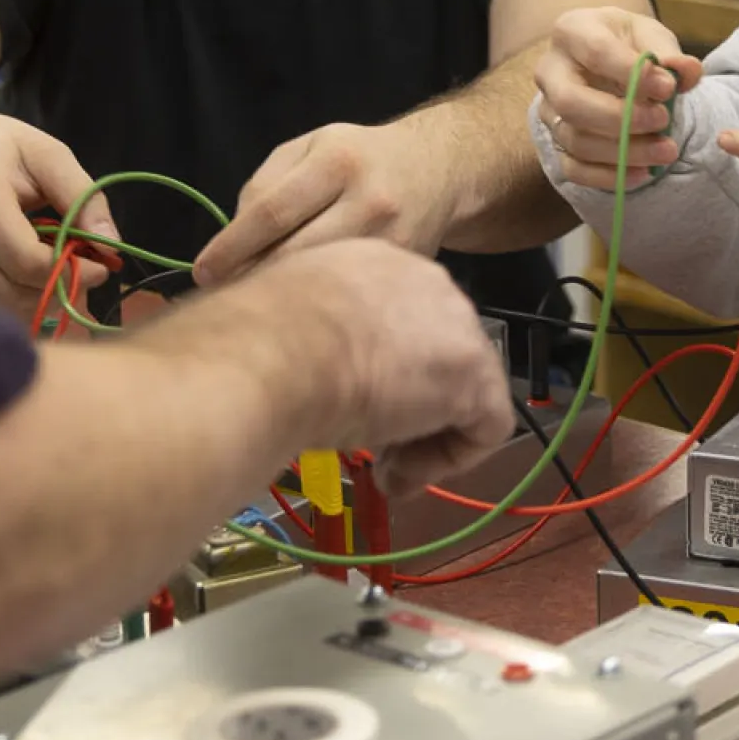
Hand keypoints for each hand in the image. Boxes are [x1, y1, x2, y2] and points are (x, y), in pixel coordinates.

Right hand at [0, 103, 115, 315]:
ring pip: (2, 307)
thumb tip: (111, 245)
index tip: (102, 267)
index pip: (26, 258)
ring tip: (59, 268)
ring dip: (41, 298)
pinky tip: (32, 276)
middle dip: (59, 288)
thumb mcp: (47, 155)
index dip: (70, 270)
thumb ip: (81, 196)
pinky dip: (20, 300)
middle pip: (13, 291)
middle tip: (85, 270)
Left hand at [193, 120, 466, 287]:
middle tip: (222, 296)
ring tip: (256, 306)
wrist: (438, 167)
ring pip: (323, 282)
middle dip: (251, 278)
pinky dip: (320, 304)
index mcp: (336, 161)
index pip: (272, 212)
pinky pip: (352, 294)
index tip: (202, 272)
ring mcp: (393, 239)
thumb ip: (266, 184)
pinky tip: (301, 309)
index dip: (231, 247)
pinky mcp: (407, 268)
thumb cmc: (359, 156)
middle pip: (295, 254)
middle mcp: (369, 200)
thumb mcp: (308, 147)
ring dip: (283, 296)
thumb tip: (233, 239)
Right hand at [227, 240, 511, 494]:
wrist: (270, 351)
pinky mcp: (474, 372)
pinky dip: (445, 460)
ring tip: (381, 469)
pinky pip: (484, 427)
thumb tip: (290, 370)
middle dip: (411, 405)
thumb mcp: (281, 328)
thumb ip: (305, 341)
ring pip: (464, 392)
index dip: (381, 373)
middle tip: (369, 443)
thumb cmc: (253, 341)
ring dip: (424, 437)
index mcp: (374, 263)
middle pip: (439, 352)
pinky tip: (398, 476)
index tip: (348, 407)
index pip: (400, 323)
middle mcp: (425, 281)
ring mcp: (457, 324)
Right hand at [535, 7, 704, 190]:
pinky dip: (609, 177)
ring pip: (575, 140)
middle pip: (571, 102)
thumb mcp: (651, 37)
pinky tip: (644, 173)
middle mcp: (551, 72)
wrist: (610, 63)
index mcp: (572, 31)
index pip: (596, 52)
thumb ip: (668, 53)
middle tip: (663, 120)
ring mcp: (550, 111)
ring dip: (624, 152)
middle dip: (621, 118)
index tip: (670, 88)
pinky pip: (574, 169)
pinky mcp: (556, 143)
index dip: (633, 73)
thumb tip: (687, 71)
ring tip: (667, 151)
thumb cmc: (629, 45)